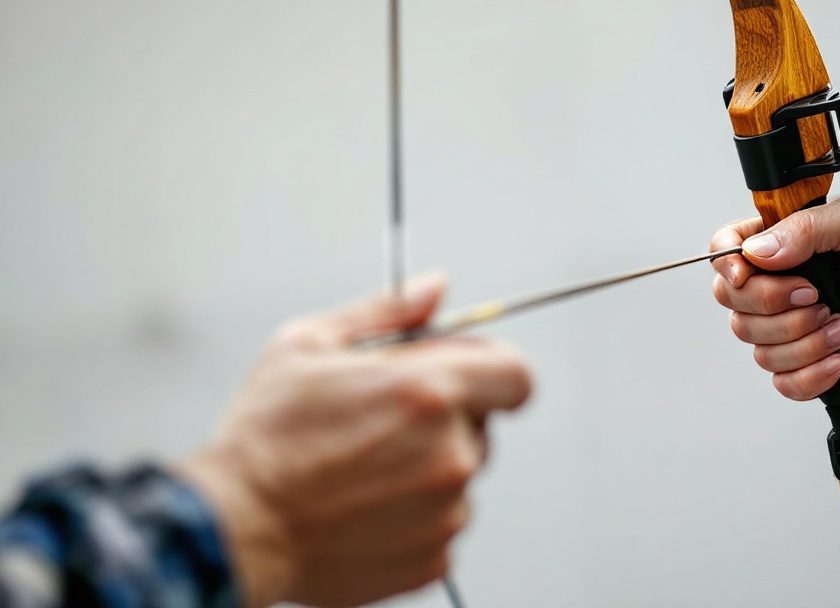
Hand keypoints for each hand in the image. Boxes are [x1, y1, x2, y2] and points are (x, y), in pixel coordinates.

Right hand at [178, 274, 531, 607]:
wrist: (235, 528)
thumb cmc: (265, 439)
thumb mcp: (310, 344)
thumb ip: (387, 312)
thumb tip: (434, 289)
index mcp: (429, 392)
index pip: (515, 374)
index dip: (493, 370)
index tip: (469, 376)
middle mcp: (450, 453)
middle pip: (481, 423)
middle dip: (445, 417)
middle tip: (383, 422)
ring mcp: (447, 510)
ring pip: (460, 475)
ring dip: (427, 467)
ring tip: (363, 468)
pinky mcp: (435, 556)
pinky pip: (442, 521)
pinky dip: (414, 514)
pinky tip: (365, 504)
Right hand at [711, 194, 839, 400]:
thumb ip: (807, 228)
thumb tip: (756, 251)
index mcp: (788, 244)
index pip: (726, 249)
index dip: (727, 265)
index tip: (747, 273)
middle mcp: (783, 286)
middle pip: (735, 306)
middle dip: (776, 306)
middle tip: (820, 296)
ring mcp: (794, 328)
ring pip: (758, 348)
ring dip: (804, 340)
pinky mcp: (810, 367)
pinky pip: (782, 382)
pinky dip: (812, 373)